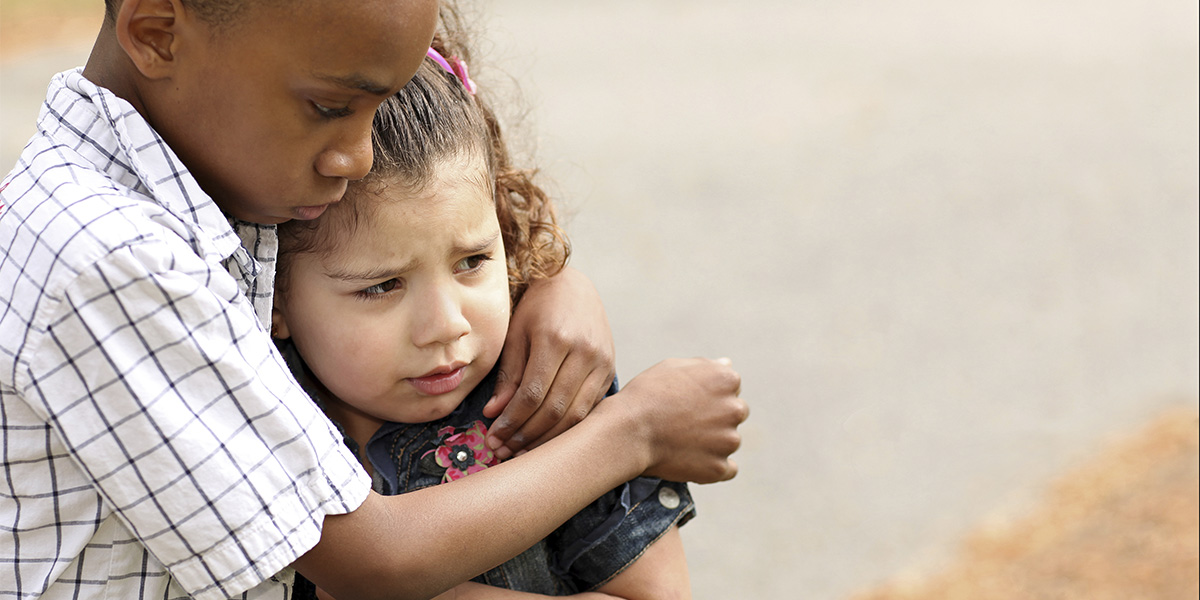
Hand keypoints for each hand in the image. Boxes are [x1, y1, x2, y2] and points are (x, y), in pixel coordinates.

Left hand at [483, 267, 615, 458]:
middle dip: (526, 436)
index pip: (532, 394)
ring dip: (548, 438)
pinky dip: (568, 427)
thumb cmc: (538, 308)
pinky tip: (548, 437)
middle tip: (504, 451)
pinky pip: (589, 408)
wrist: (573, 287)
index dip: (511, 422)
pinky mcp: (610, 370)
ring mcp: (602, 361)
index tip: (493, 438)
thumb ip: (508, 376)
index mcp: (555, 338)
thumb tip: (494, 414)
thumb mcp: (516, 334)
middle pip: (555, 409)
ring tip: (523, 450)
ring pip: (576, 414)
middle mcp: (583, 351)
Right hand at [607, 357, 746, 482]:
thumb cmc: (647, 394)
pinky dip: (713, 466)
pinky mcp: (719, 468)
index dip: (709, 395)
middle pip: (734, 413)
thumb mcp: (673, 367)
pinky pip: (727, 469)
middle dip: (717, 417)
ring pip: (729, 441)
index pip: (730, 388)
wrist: (629, 431)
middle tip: (687, 423)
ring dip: (714, 442)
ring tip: (683, 441)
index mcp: (728, 380)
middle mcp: (735, 409)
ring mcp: (729, 441)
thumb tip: (726, 364)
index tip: (690, 402)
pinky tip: (694, 460)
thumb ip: (705, 366)